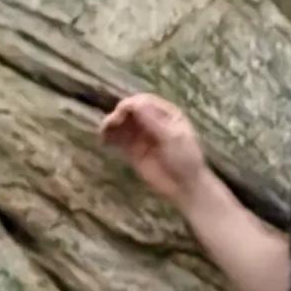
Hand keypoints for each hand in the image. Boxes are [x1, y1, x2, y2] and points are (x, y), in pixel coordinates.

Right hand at [101, 92, 211, 207]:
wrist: (186, 188)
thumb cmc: (186, 160)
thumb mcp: (172, 138)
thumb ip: (153, 122)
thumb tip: (133, 104)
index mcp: (165, 113)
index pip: (144, 102)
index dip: (132, 105)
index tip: (123, 111)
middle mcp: (152, 121)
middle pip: (131, 111)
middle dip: (120, 115)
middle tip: (112, 123)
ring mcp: (142, 136)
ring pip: (123, 125)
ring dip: (112, 125)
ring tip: (104, 131)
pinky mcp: (134, 151)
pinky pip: (119, 141)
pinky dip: (111, 138)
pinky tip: (104, 140)